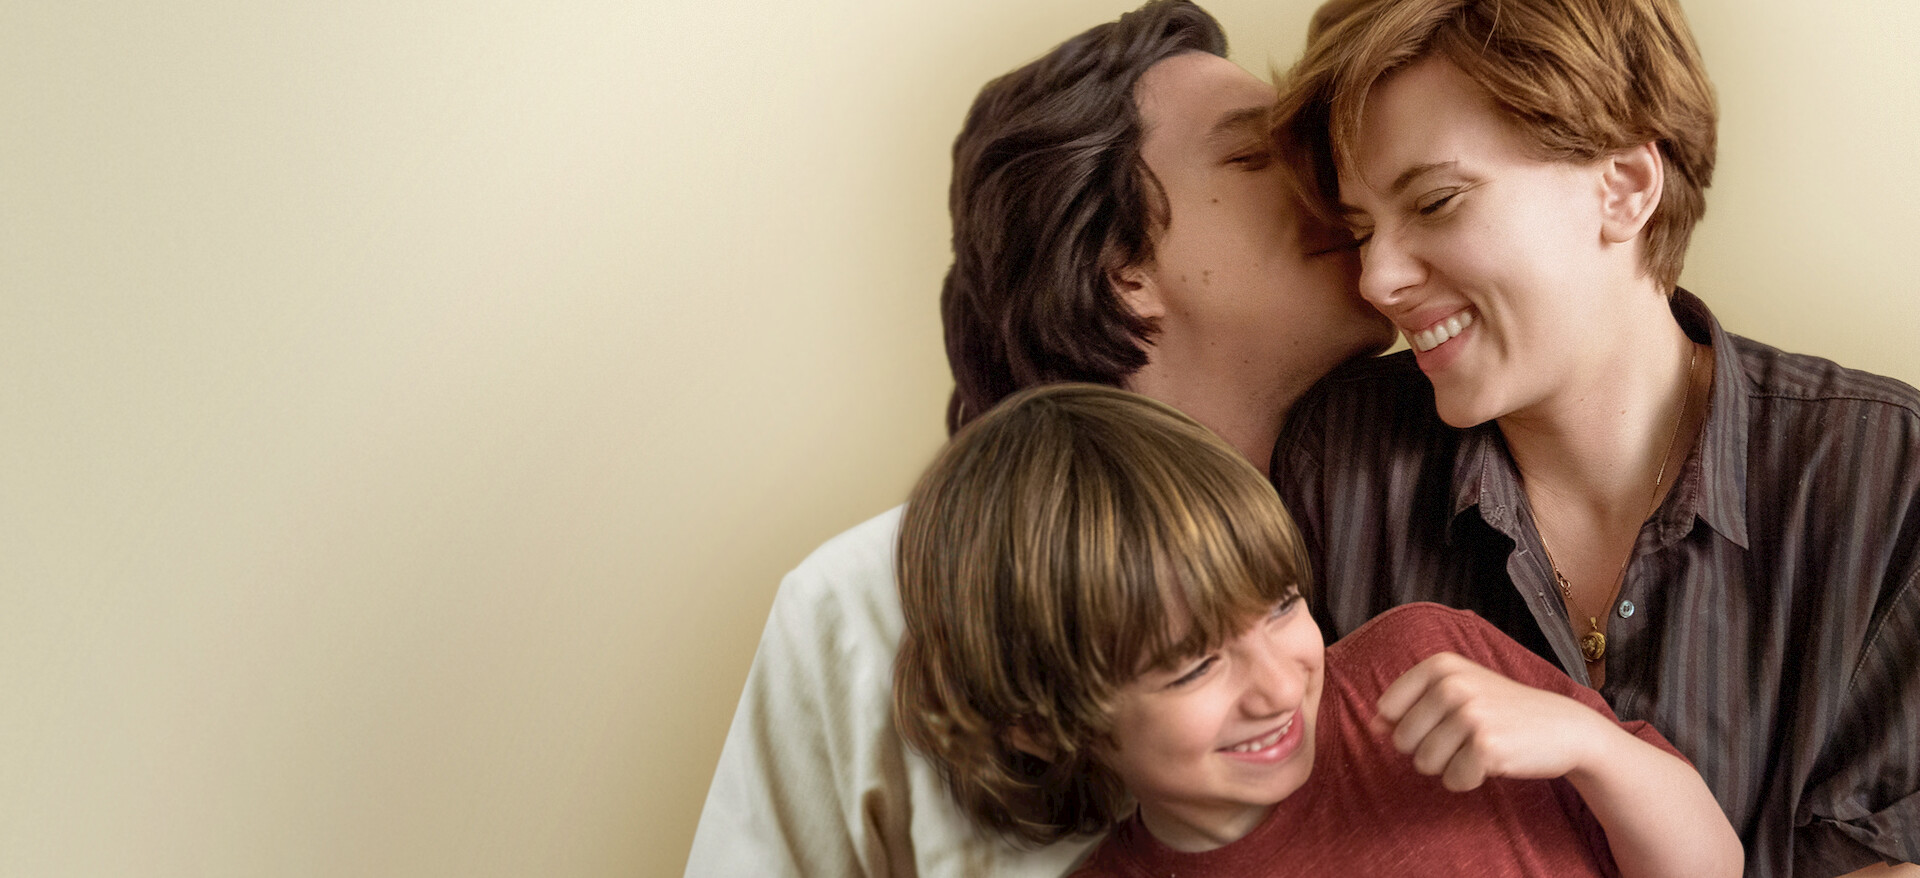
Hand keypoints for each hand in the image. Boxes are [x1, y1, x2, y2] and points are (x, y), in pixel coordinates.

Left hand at [1373, 652, 1610, 791]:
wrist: (1563, 727)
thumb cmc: (1502, 710)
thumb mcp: (1457, 692)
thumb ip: (1410, 704)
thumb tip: (1371, 725)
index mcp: (1440, 665)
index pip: (1386, 709)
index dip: (1409, 725)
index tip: (1442, 719)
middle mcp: (1452, 685)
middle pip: (1402, 741)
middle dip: (1430, 749)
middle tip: (1467, 737)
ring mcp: (1470, 715)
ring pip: (1424, 764)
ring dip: (1450, 765)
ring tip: (1479, 747)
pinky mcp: (1486, 747)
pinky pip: (1452, 781)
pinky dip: (1469, 780)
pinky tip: (1493, 762)